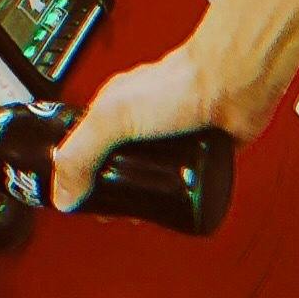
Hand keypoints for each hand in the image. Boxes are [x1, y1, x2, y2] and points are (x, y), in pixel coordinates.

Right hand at [49, 26, 282, 210]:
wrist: (234, 83)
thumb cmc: (181, 84)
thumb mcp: (114, 119)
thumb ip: (82, 154)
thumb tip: (64, 194)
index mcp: (115, 109)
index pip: (86, 146)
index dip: (79, 173)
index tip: (75, 199)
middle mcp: (143, 122)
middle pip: (118, 164)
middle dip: (113, 190)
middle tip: (111, 213)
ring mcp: (173, 137)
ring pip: (152, 174)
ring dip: (147, 194)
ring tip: (142, 214)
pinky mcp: (202, 150)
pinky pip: (186, 179)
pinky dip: (179, 193)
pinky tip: (176, 202)